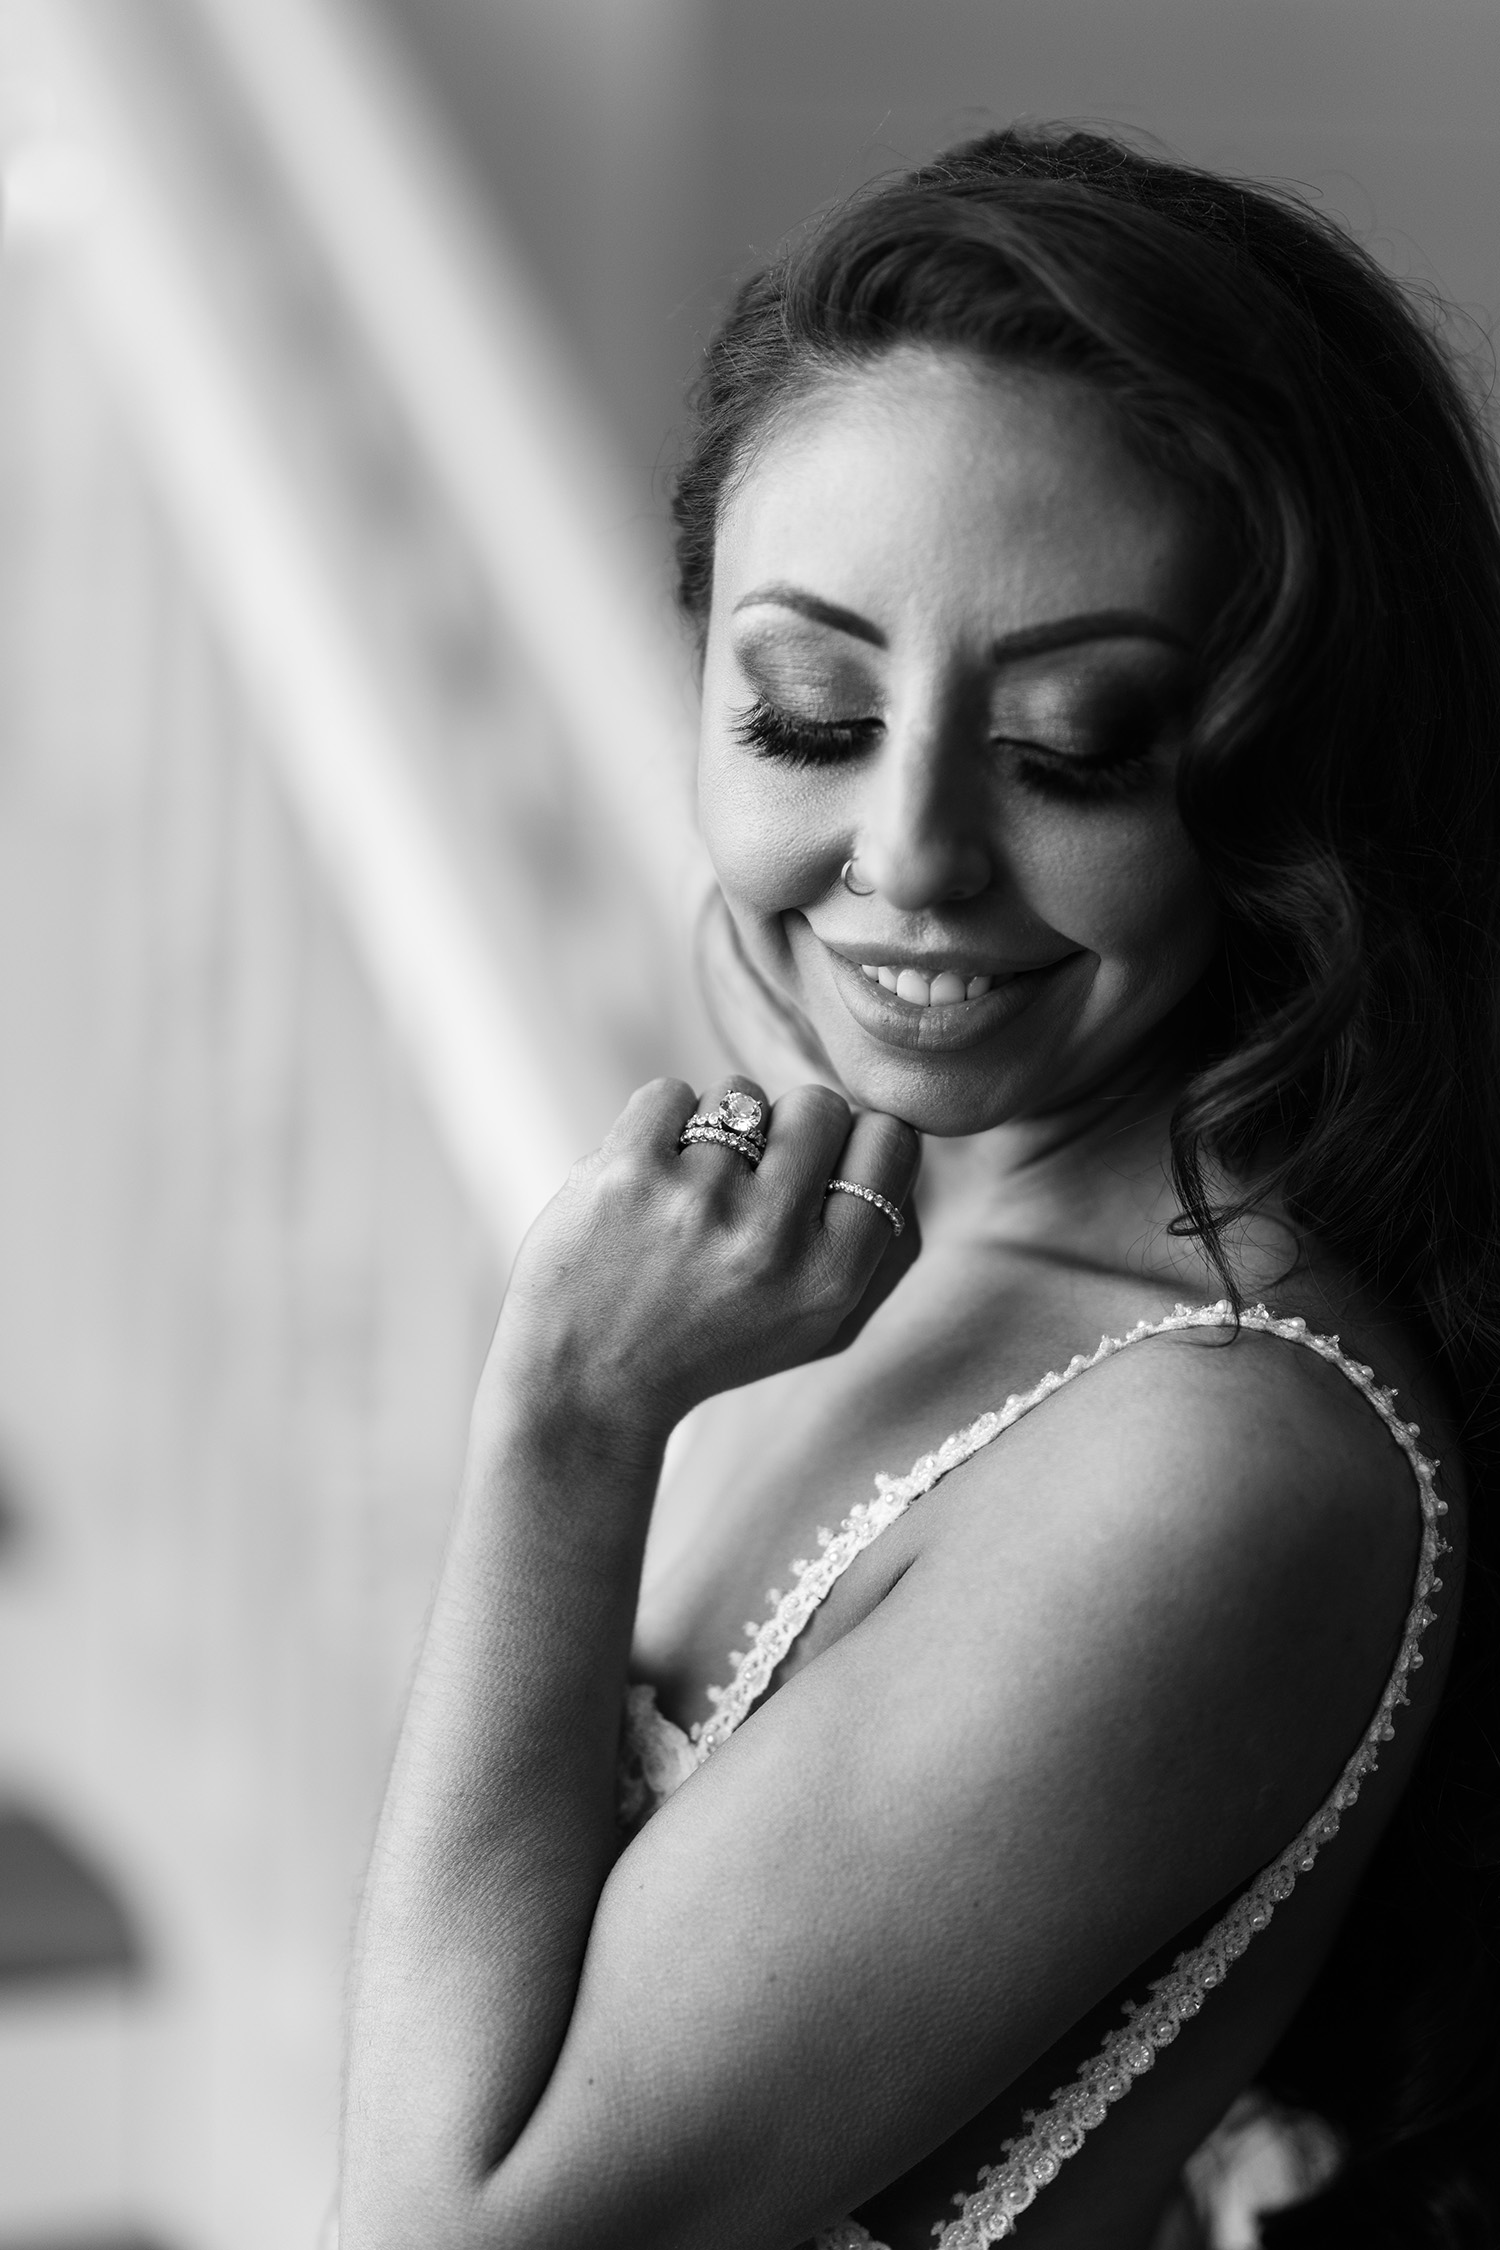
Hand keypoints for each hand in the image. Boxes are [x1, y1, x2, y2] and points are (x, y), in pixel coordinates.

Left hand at [482, 1076, 920, 1449]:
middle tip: (749, 1180)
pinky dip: (658, 1125)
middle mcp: (772, 1238)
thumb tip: (898, 1142)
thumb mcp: (819, 1327)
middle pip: (819, 1105)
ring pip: (740, 1094)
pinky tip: (647, 1182)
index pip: (889, 1140)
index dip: (853, 1143)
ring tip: (688, 1196)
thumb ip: (879, 1246)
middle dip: (787, 1129)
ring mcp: (698, 1200)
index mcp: (832, 1278)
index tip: (819, 1171)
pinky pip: (670, 1093)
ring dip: (716, 1131)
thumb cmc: (709, 1346)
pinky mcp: (628, 1172)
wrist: (586, 1386)